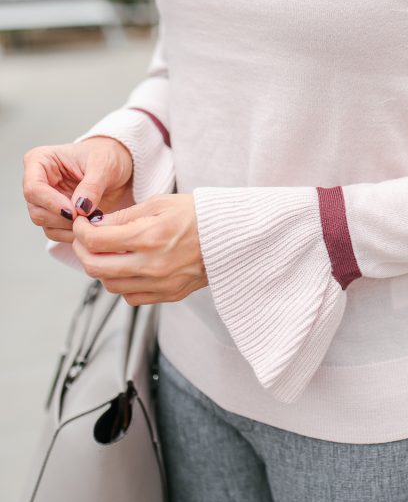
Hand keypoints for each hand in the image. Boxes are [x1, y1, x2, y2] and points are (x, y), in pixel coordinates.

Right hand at [23, 137, 134, 243]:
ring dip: (68, 227)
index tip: (75, 212)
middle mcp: (37, 181)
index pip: (33, 188)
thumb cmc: (107, 156)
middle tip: (88, 218)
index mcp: (40, 160)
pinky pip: (55, 232)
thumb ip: (92, 186)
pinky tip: (90, 226)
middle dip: (62, 218)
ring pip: (44, 223)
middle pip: (36, 210)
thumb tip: (80, 208)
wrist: (118, 167)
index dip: (51, 203)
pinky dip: (72, 233)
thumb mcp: (104, 165)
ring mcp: (44, 200)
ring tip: (93, 219)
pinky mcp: (54, 215)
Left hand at [71, 194, 208, 305]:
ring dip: (101, 269)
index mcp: (149, 236)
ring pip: (110, 286)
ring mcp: (161, 283)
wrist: (231, 237)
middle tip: (85, 240)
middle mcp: (152, 264)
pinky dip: (122, 284)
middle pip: (95, 267)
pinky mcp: (169, 295)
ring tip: (108, 253)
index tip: (82, 224)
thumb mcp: (160, 204)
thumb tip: (95, 224)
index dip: (81, 231)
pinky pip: (131, 298)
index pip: (95, 241)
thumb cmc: (198, 215)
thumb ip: (124, 216)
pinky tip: (129, 268)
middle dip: (82, 251)